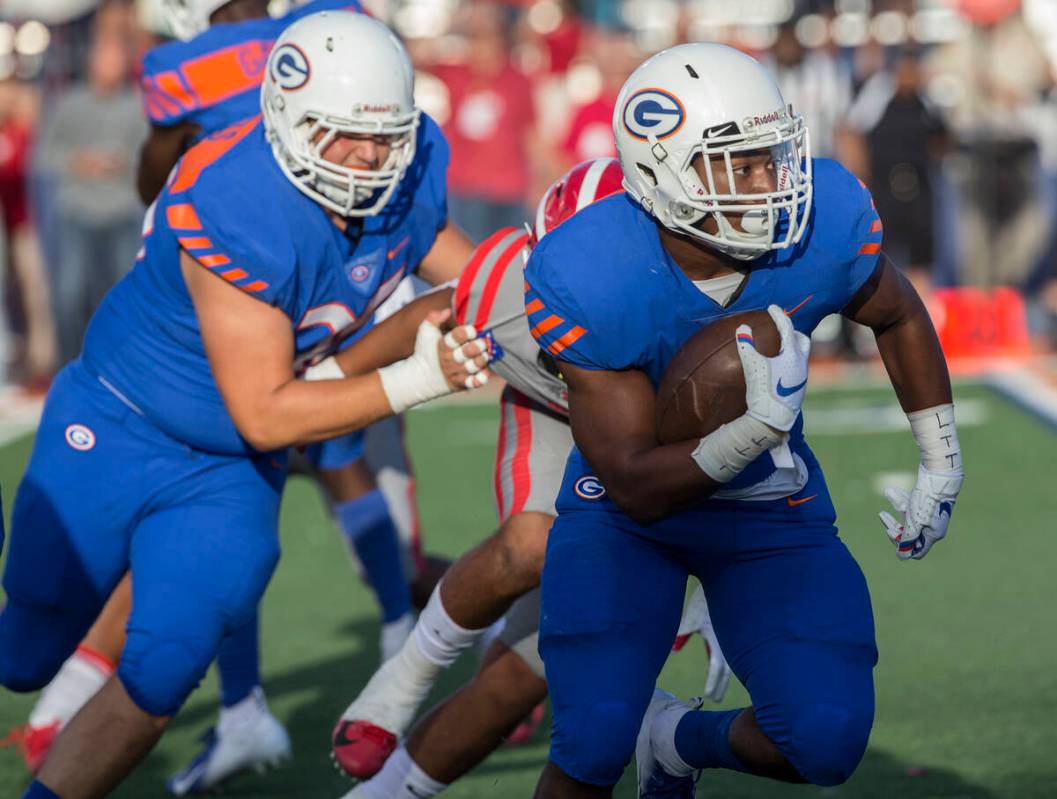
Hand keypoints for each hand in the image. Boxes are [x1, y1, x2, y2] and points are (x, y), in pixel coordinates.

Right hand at [377, 310, 490, 412]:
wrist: (420, 378)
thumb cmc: (426, 351)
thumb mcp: (425, 333)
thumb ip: (433, 318)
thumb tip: (447, 311)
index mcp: (442, 345)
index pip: (457, 336)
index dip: (467, 331)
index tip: (472, 331)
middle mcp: (450, 359)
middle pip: (469, 351)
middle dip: (479, 345)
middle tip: (482, 342)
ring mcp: (456, 373)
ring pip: (474, 365)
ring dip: (482, 359)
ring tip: (484, 355)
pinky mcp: (461, 384)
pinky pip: (474, 382)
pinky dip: (482, 378)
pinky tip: (484, 371)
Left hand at [671, 584, 730, 702]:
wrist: (724, 582)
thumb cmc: (704, 601)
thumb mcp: (691, 617)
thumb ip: (683, 633)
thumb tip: (674, 651)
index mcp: (719, 641)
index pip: (717, 669)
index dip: (713, 683)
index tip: (708, 696)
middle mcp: (729, 644)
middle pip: (727, 671)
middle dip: (720, 685)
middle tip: (714, 698)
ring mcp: (733, 640)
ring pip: (731, 663)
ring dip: (725, 677)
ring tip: (718, 689)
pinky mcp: (734, 635)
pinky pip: (732, 654)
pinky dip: (726, 664)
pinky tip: (722, 669)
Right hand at [736, 304, 810, 431]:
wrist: (773, 419)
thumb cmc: (764, 390)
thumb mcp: (753, 366)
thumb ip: (746, 345)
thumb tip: (741, 327)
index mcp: (792, 354)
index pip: (787, 328)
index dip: (779, 316)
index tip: (772, 308)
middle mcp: (801, 363)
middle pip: (802, 340)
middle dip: (792, 331)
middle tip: (781, 327)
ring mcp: (802, 376)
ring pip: (801, 354)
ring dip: (792, 346)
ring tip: (779, 345)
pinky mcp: (798, 387)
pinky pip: (797, 366)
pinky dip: (790, 359)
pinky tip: (778, 366)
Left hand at [879, 464, 962, 559]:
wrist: (939, 473)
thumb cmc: (927, 500)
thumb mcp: (915, 521)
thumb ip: (908, 538)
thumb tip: (902, 556)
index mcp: (932, 534)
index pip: (915, 550)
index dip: (901, 545)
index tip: (892, 532)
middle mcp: (932, 526)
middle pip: (910, 534)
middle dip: (895, 525)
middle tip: (882, 516)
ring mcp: (930, 514)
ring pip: (909, 517)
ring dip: (897, 506)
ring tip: (889, 492)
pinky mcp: (927, 502)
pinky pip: (912, 505)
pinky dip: (902, 499)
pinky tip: (891, 490)